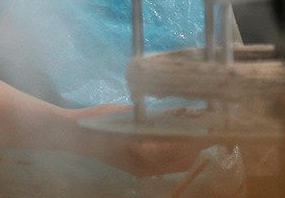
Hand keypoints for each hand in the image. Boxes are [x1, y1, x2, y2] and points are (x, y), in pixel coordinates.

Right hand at [70, 105, 207, 176]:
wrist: (75, 135)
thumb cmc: (98, 123)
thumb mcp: (126, 116)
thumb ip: (151, 118)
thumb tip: (179, 115)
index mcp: (144, 156)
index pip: (182, 149)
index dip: (197, 137)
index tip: (209, 124)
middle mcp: (147, 168)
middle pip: (184, 160)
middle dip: (197, 144)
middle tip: (205, 125)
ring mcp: (143, 170)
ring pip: (177, 163)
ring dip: (188, 149)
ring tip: (193, 129)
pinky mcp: (139, 167)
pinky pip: (166, 164)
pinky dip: (176, 151)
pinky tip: (175, 135)